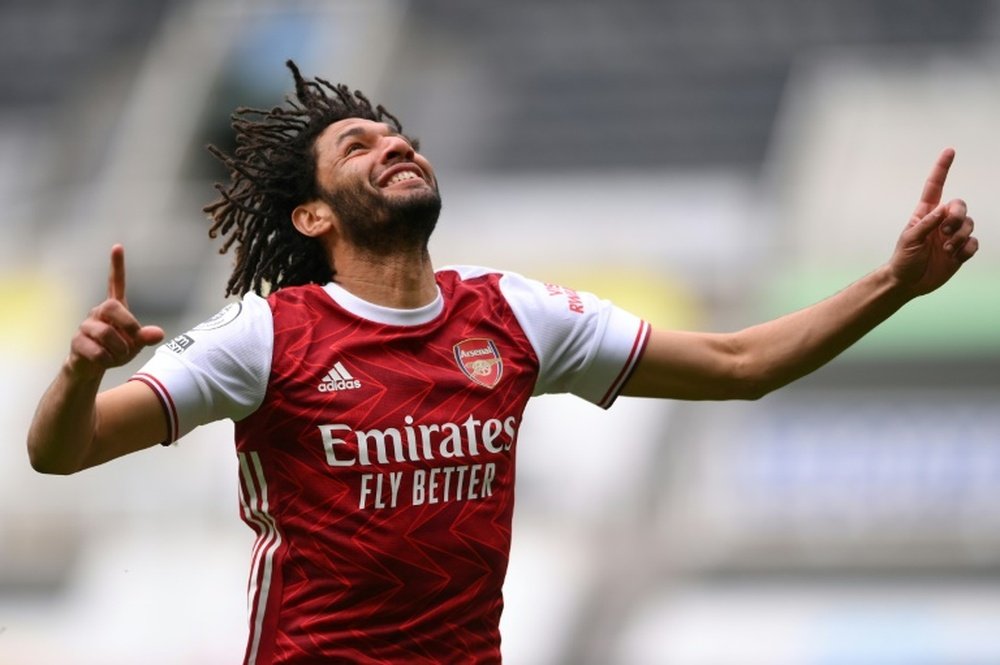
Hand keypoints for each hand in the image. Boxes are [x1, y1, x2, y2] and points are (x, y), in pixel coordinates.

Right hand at [67, 244, 164, 378]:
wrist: (91, 368)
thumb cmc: (115, 350)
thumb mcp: (136, 344)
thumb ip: (146, 337)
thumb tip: (159, 333)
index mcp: (114, 308)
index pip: (115, 283)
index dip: (117, 266)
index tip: (117, 247)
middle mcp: (98, 312)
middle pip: (112, 306)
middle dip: (128, 324)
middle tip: (135, 340)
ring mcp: (86, 326)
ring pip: (105, 333)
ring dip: (119, 349)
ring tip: (119, 356)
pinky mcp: (77, 342)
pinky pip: (97, 351)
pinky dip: (108, 360)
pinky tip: (106, 361)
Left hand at [889, 148, 978, 296]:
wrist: (908, 282)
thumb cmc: (903, 258)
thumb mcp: (910, 239)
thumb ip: (926, 223)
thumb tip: (943, 209)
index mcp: (925, 214)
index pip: (935, 186)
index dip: (942, 169)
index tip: (950, 151)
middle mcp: (941, 221)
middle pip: (960, 205)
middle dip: (957, 216)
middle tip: (945, 231)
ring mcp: (952, 235)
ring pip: (969, 224)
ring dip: (960, 236)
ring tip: (946, 249)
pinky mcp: (960, 250)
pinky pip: (974, 243)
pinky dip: (966, 249)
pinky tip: (954, 257)